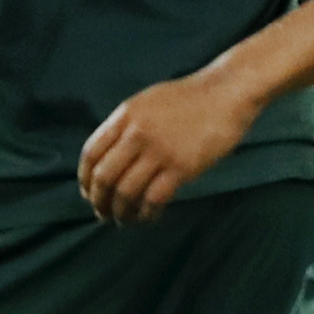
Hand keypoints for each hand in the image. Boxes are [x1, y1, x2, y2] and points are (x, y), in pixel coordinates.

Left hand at [78, 68, 261, 223]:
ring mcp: (159, 151)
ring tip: (124, 221)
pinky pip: (154, 199)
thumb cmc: (193, 98)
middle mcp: (136, 134)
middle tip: (103, 214)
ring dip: (121, 213)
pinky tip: (149, 217)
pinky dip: (147, 214)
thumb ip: (129, 125)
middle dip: (99, 202)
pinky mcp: (182, 167)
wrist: (228, 92)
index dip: (85, 180)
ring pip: (126, 192)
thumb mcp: (149, 102)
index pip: (91, 154)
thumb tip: (113, 155)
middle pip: (104, 177)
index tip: (90, 194)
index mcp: (125, 116)